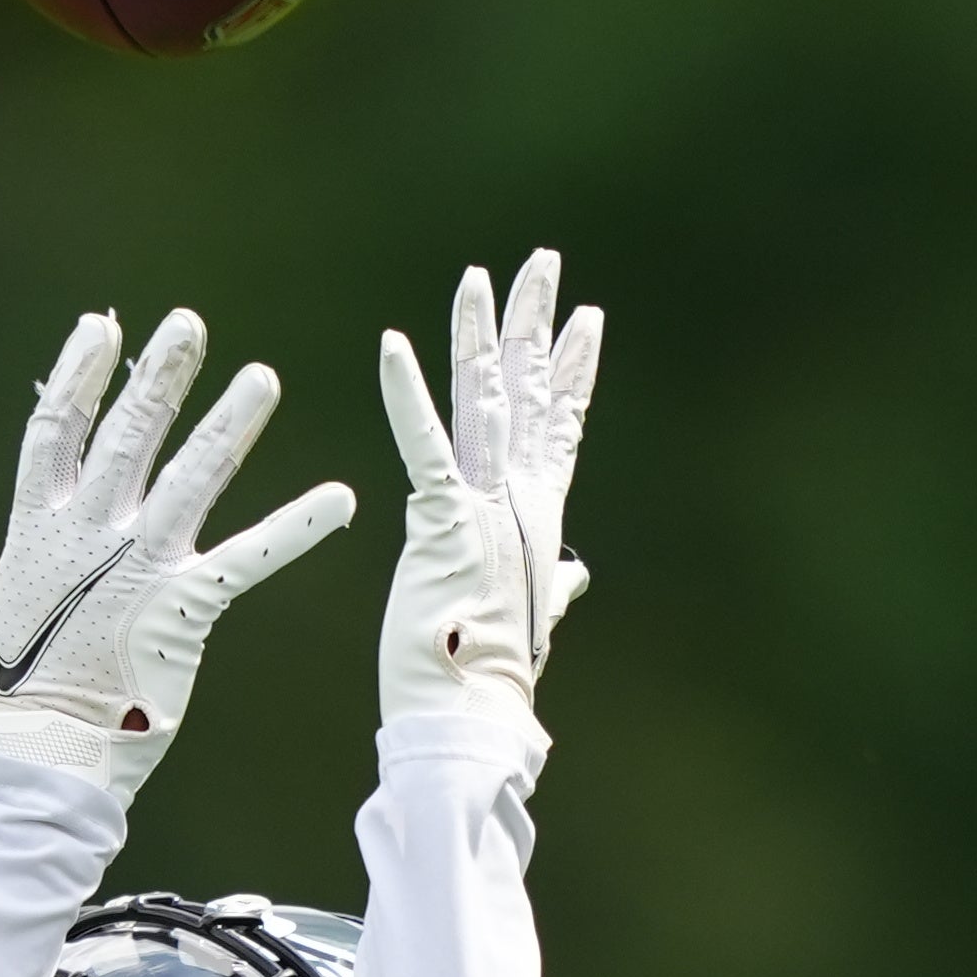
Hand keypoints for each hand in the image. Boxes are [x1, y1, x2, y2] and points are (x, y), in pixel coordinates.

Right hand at [0, 304, 353, 792]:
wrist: (44, 754)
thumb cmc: (4, 687)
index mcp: (37, 529)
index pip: (55, 433)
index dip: (78, 377)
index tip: (101, 327)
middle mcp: (89, 535)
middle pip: (127, 437)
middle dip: (159, 378)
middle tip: (189, 324)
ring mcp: (138, 566)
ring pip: (191, 479)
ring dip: (229, 427)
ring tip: (263, 379)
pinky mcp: (185, 605)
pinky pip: (250, 557)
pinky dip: (297, 526)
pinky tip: (340, 498)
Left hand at [376, 249, 602, 726]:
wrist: (474, 716)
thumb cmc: (492, 676)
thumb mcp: (530, 616)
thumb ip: (553, 584)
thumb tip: (576, 577)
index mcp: (539, 517)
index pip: (561, 425)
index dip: (572, 368)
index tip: (585, 317)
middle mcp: (521, 500)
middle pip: (531, 391)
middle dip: (535, 323)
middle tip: (542, 260)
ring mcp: (486, 506)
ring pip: (485, 400)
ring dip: (478, 334)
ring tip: (479, 275)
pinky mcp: (442, 520)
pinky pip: (422, 443)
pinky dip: (404, 393)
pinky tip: (390, 343)